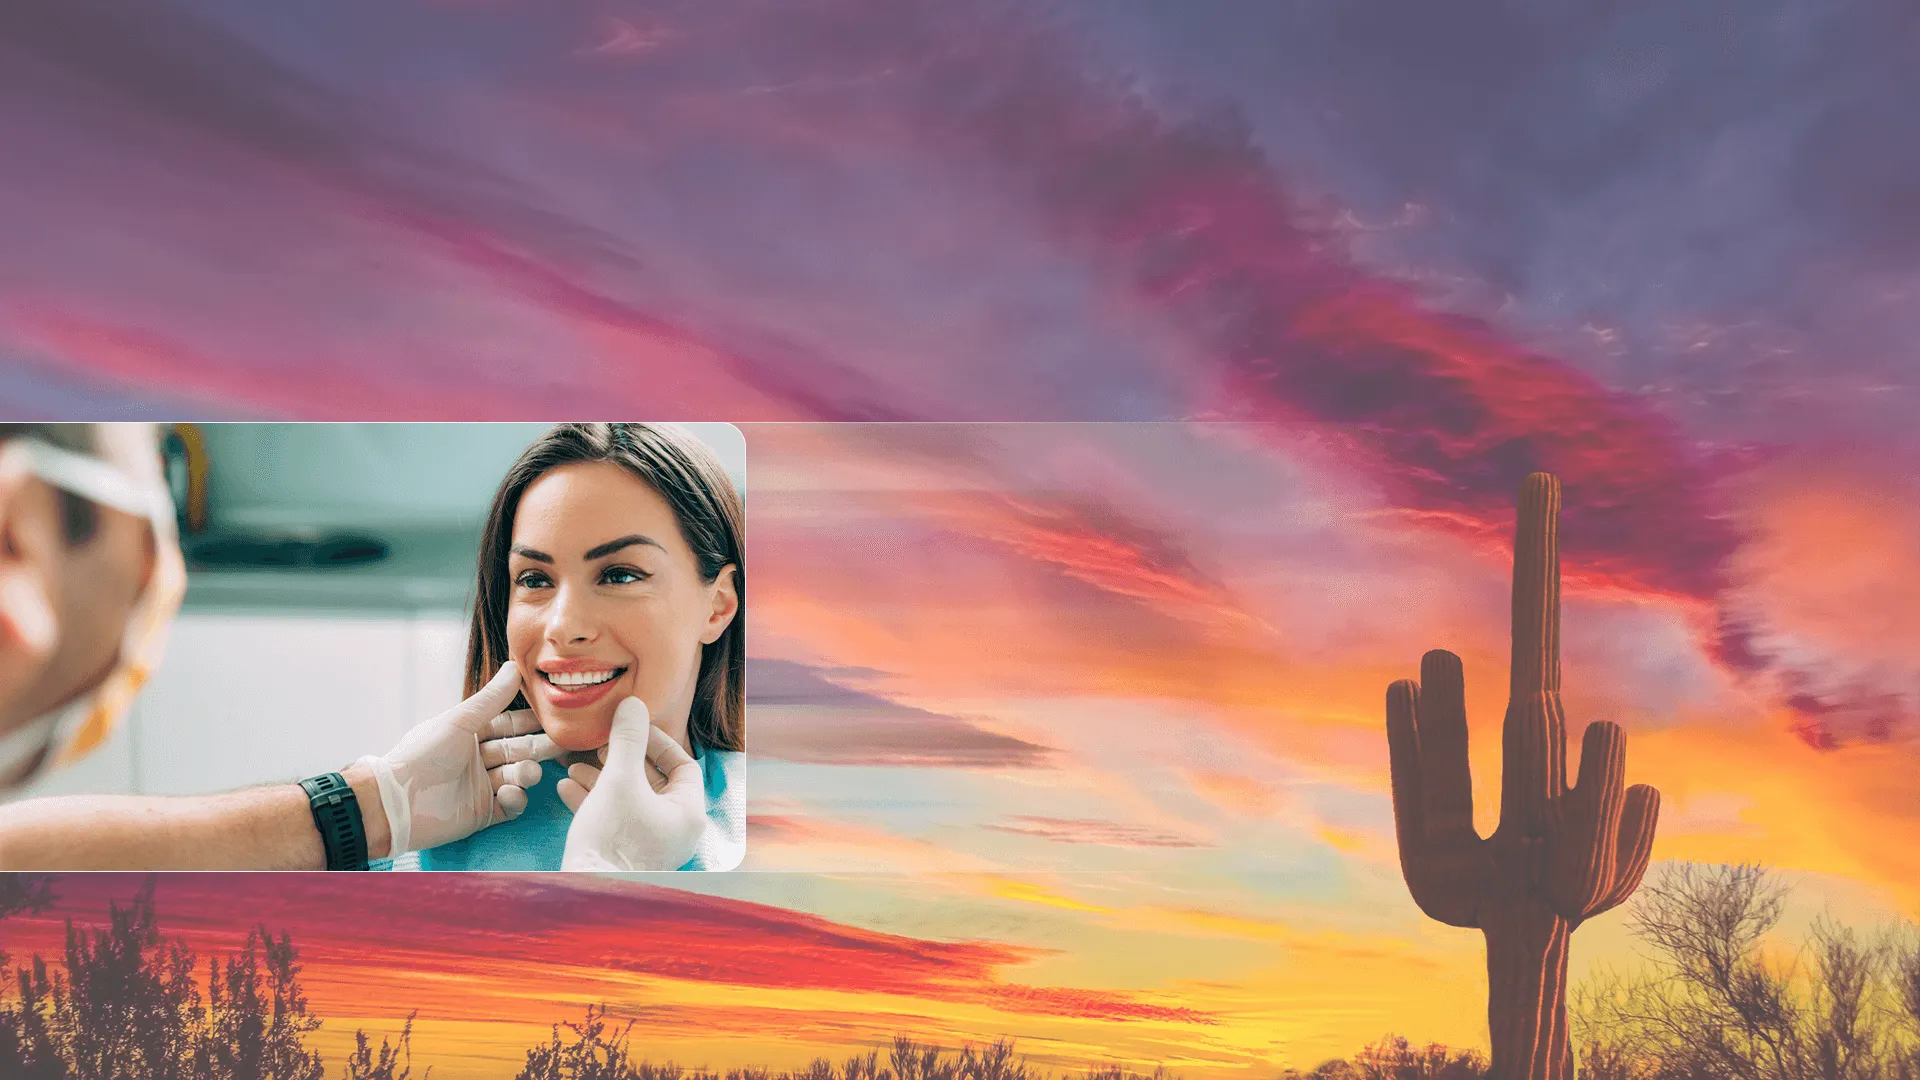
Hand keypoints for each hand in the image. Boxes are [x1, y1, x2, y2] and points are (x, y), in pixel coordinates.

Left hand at [356, 662, 565, 856]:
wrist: (396, 802)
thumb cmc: (422, 755)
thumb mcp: (460, 721)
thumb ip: (491, 698)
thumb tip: (515, 666)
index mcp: (469, 735)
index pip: (508, 725)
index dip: (530, 721)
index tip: (554, 716)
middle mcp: (477, 760)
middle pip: (517, 750)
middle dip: (538, 748)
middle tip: (562, 744)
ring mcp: (481, 787)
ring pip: (517, 777)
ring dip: (526, 773)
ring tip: (527, 773)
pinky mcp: (482, 814)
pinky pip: (510, 805)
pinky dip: (515, 799)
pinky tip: (510, 793)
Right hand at [558, 697, 704, 871]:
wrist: (584, 894)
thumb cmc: (611, 839)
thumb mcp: (618, 779)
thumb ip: (627, 739)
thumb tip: (633, 704)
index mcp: (688, 813)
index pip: (684, 765)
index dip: (657, 742)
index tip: (631, 729)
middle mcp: (675, 831)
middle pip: (653, 782)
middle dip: (622, 760)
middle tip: (600, 746)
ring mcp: (650, 845)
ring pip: (629, 800)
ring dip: (602, 778)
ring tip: (575, 765)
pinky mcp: (625, 856)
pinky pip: (614, 820)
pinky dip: (594, 802)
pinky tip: (566, 788)